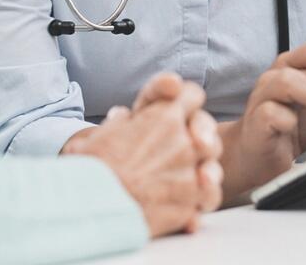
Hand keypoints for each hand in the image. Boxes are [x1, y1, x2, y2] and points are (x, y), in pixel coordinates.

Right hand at [62, 73, 220, 235]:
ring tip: (185, 184)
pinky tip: (185, 210)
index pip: (192, 95)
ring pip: (212, 172)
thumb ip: (117, 123)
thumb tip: (122, 117)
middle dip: (200, 142)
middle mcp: (184, 144)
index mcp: (164, 118)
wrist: (93, 207)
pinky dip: (196, 206)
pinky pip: (204, 201)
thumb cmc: (93, 167)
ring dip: (203, 176)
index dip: (186, 101)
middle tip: (183, 152)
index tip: (179, 112)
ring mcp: (190, 176)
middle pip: (209, 136)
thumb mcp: (99, 134)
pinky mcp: (189, 207)